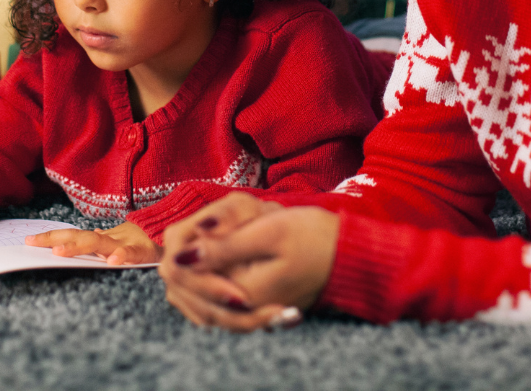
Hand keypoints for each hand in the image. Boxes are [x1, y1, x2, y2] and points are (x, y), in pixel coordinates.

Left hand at [24, 220, 160, 264]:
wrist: (178, 225)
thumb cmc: (149, 238)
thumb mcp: (123, 240)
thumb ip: (105, 240)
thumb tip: (88, 234)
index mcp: (105, 238)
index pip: (74, 235)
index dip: (52, 237)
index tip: (28, 241)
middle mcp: (112, 238)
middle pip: (79, 236)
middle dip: (54, 239)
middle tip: (31, 243)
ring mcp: (127, 242)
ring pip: (99, 243)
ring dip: (78, 246)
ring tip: (59, 252)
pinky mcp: (147, 251)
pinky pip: (133, 254)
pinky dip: (123, 256)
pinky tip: (113, 262)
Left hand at [159, 192, 339, 330]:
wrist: (350, 255)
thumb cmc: (316, 238)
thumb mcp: (270, 232)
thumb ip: (224, 246)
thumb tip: (179, 257)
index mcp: (242, 293)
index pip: (188, 276)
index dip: (187, 244)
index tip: (205, 221)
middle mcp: (241, 310)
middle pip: (190, 288)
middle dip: (194, 251)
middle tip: (214, 223)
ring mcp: (247, 309)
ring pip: (201, 290)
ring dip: (203, 260)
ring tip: (220, 232)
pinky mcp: (253, 303)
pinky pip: (217, 293)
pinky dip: (214, 269)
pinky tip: (222, 247)